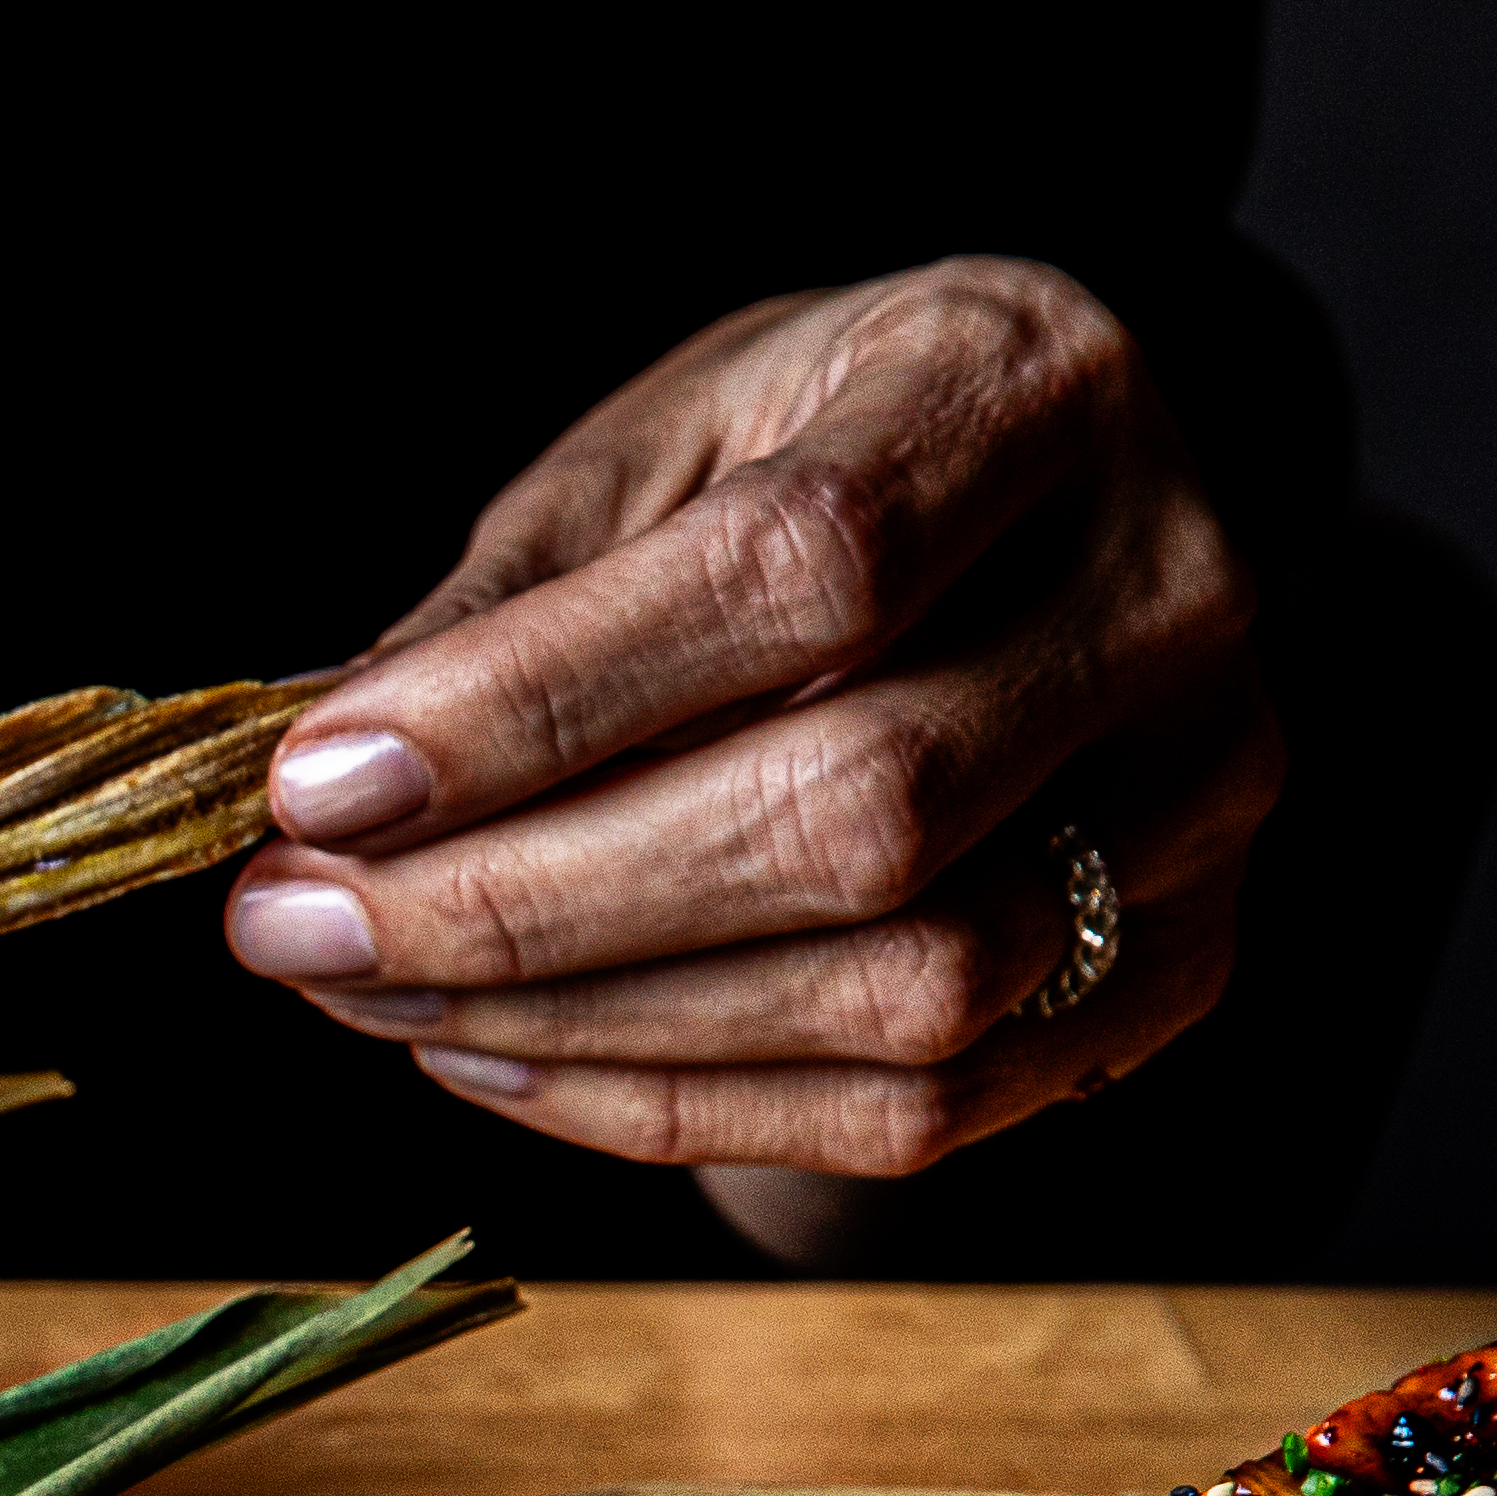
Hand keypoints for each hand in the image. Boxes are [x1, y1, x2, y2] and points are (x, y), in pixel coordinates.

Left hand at [219, 257, 1273, 1206]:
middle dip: (529, 902)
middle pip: (856, 809)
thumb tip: (316, 772)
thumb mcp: (661, 445)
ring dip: (584, 1024)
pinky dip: (673, 1106)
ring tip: (372, 992)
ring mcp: (1200, 796)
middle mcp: (1168, 591)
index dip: (542, 701)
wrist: (1035, 531)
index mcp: (1028, 388)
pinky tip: (498, 1057)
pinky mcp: (1175, 966)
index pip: (806, 570)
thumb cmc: (815, 455)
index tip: (319, 782)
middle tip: (296, 927)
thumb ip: (510, 601)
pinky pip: (914, 1108)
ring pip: (895, 993)